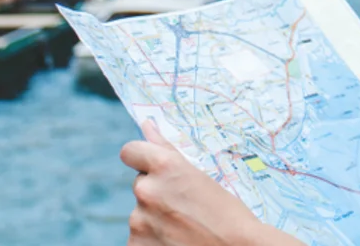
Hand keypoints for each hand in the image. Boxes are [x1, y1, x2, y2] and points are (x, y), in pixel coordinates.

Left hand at [119, 121, 291, 245]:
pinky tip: (176, 244)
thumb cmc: (228, 215)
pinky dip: (152, 242)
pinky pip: (139, 239)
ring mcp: (139, 222)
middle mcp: (147, 190)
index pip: (130, 152)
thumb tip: (147, 125)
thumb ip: (167, 150)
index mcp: (165, 166)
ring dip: (155, 221)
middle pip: (142, 186)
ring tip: (185, 230)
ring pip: (140, 215)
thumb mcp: (202, 177)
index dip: (140, 158)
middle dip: (157, 195)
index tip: (151, 167)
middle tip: (185, 209)